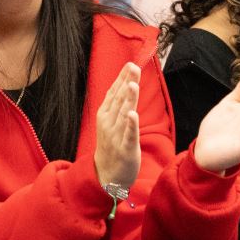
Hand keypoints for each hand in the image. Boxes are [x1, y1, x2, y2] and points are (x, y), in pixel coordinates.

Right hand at [94, 63, 141, 190]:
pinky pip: (129, 135)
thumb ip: (117, 103)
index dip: (122, 78)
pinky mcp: (125, 149)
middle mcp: (108, 123)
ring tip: (133, 84)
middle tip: (134, 67)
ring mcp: (116, 136)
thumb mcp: (110, 122)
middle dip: (127, 83)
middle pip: (119, 100)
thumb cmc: (111, 145)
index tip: (130, 64)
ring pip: (124, 114)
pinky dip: (131, 125)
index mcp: (105, 115)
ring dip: (128, 99)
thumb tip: (125, 82)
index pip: (114, 93)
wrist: (105, 175)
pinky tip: (133, 114)